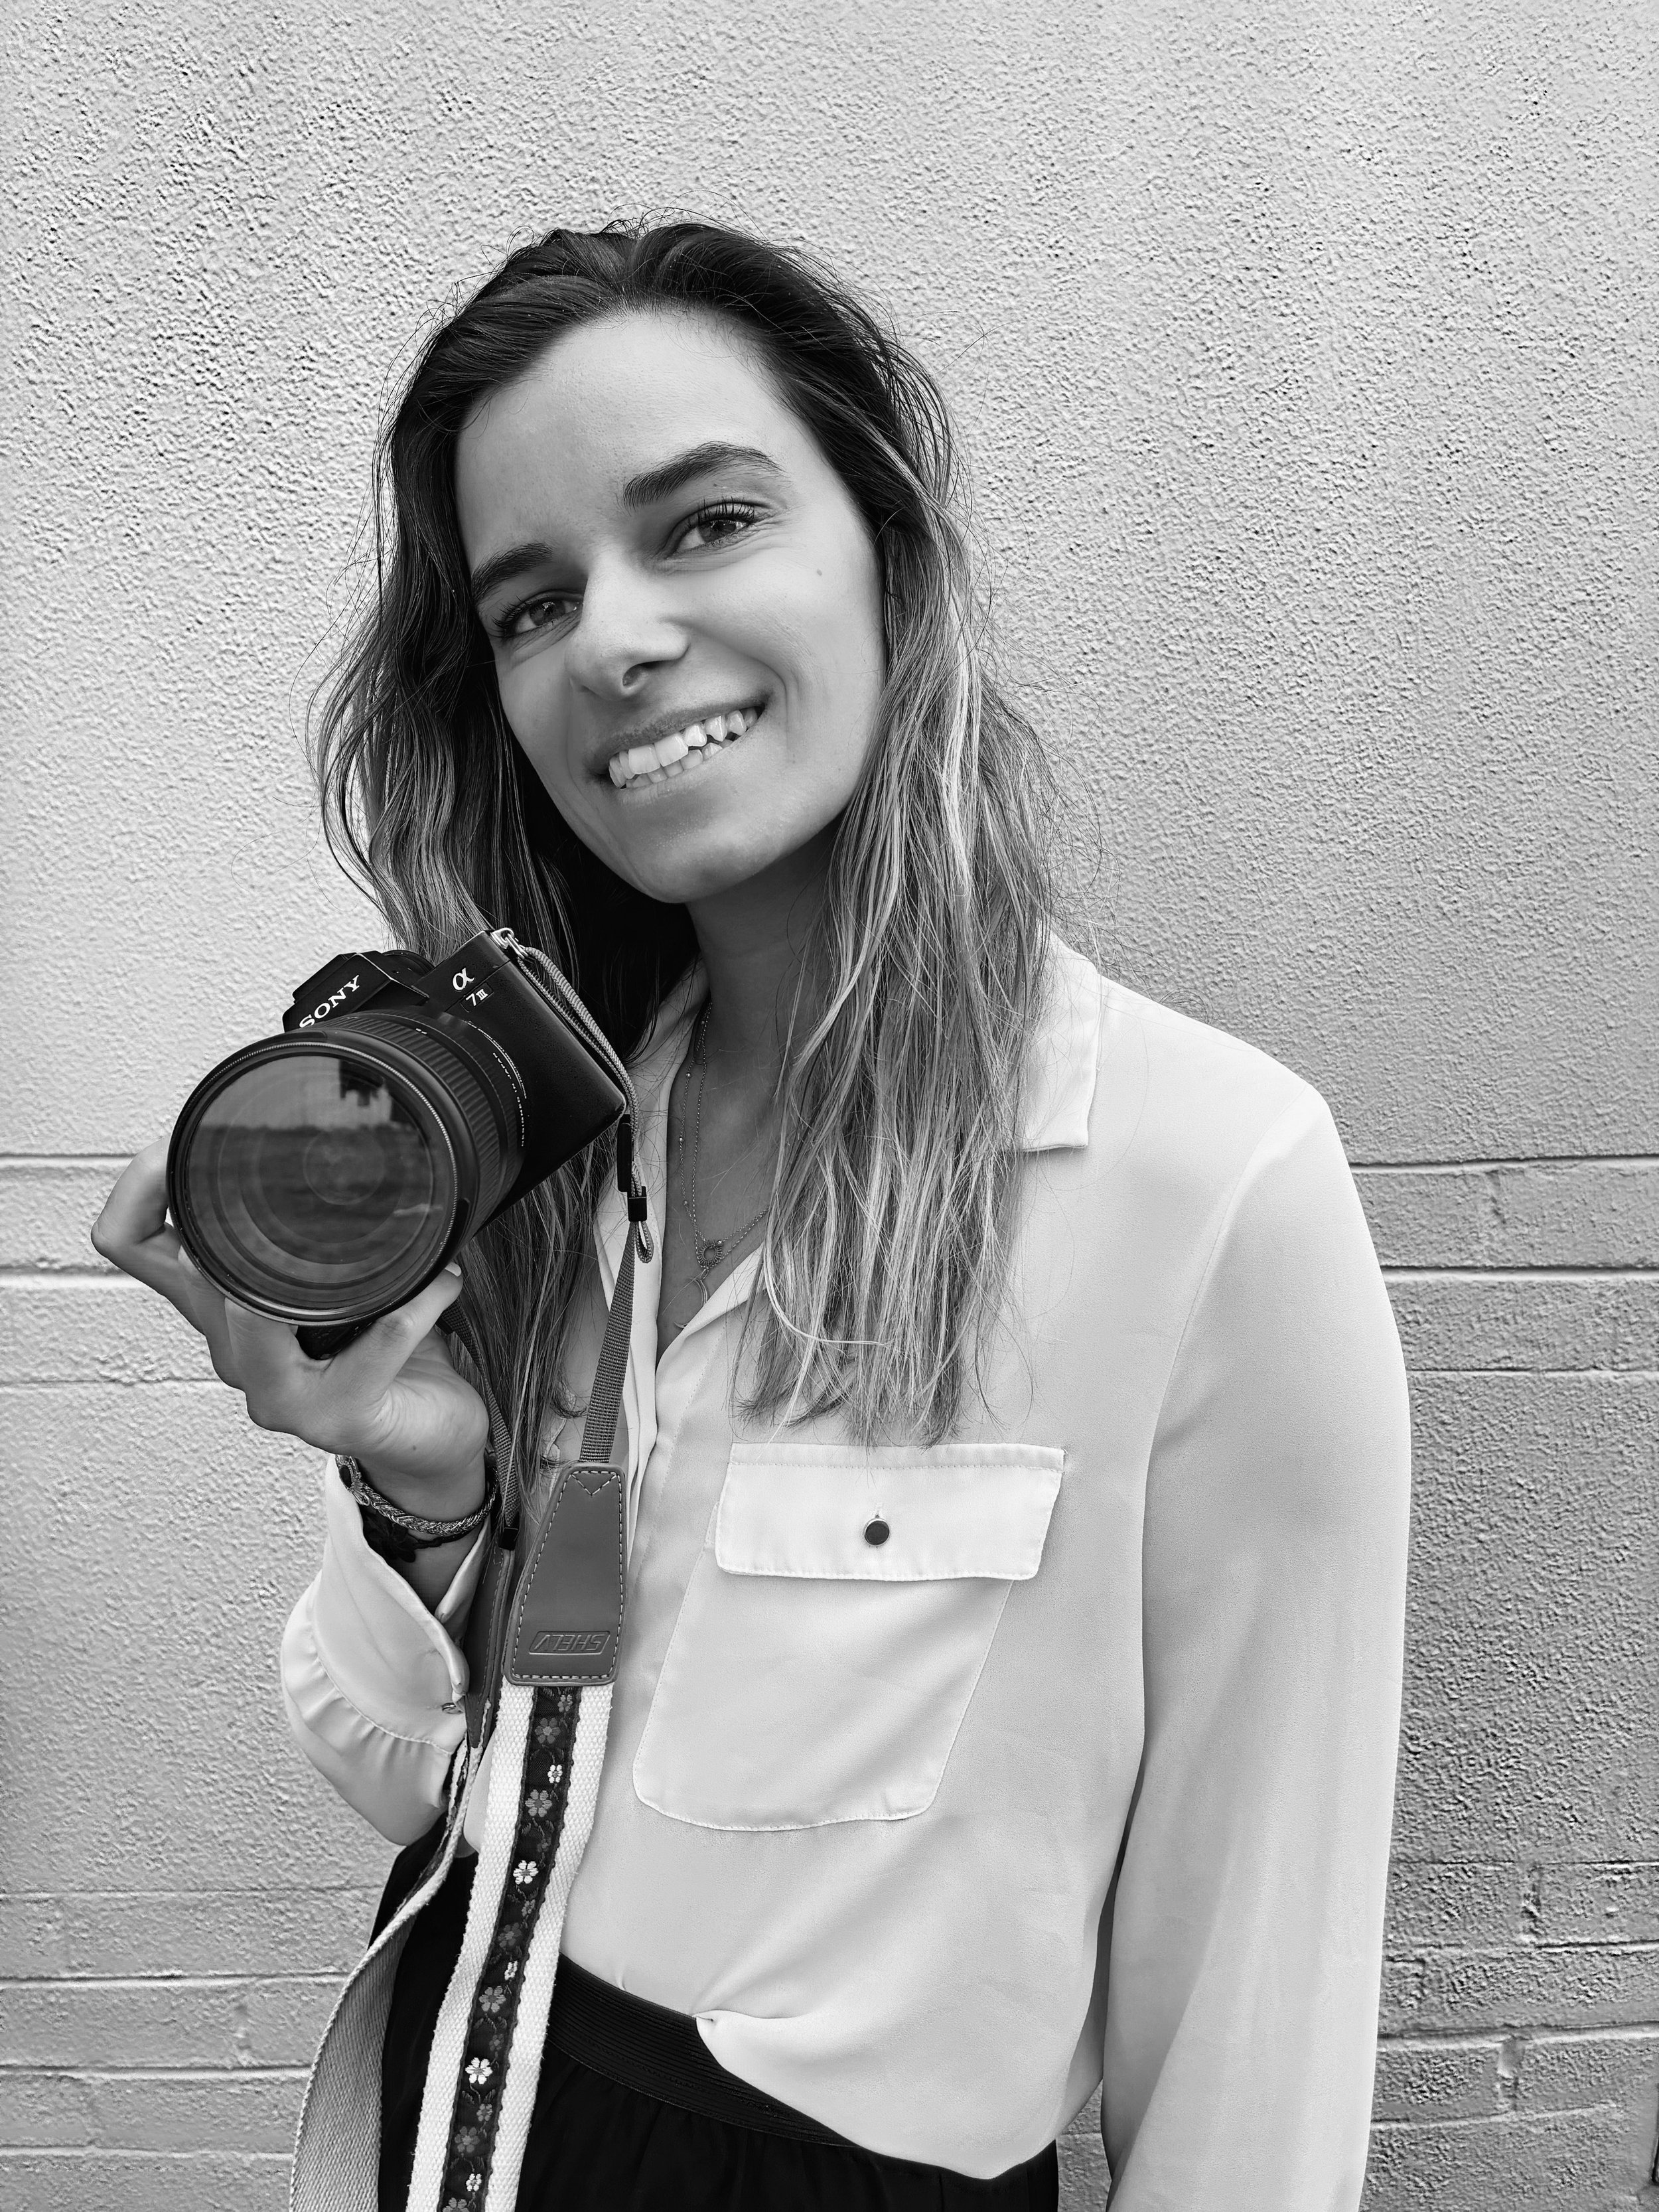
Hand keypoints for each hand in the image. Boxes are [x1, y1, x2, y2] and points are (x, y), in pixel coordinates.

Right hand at [91, 1141, 488, 1515]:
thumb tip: (325, 1141)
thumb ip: (307, 1232)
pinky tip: (444, 1280)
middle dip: (231, 1213)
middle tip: (291, 1164)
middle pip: (188, 1272)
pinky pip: (377, 1343)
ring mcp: (279, 1393)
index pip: (131, 1242)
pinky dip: (419, 1302)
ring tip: (386, 1234)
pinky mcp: (337, 1416)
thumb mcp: (326, 1283)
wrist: (426, 1435)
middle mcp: (235, 1351)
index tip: (191, 1135)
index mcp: (221, 1308)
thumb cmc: (382, 1353)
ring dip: (312, 1268)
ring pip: (253, 1316)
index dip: (141, 1184)